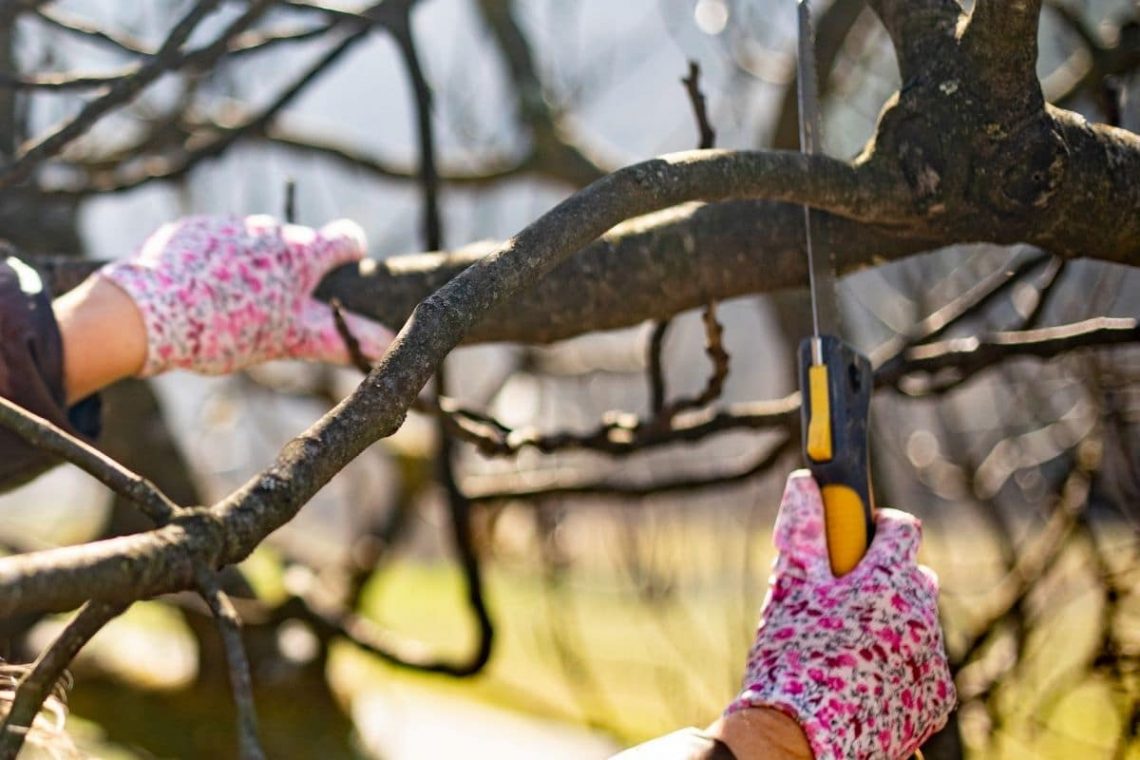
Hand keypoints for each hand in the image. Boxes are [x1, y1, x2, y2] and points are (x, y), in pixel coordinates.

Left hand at [99, 215, 392, 375]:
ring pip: (257, 243)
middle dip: (295, 269)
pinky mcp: (193, 229)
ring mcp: (231, 225)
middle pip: (298, 242)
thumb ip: (340, 340)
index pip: (346, 237)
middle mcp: (271, 229)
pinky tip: (199, 294)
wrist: (148, 313)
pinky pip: (217, 243)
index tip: (345, 266)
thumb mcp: (291, 340)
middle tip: (278, 305)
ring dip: (255, 266)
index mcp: (301, 252)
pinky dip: (217, 263)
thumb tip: (388, 345)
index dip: (350, 252)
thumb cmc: (229, 329)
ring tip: (230, 305)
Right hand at [727, 471, 954, 759]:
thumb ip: (803, 530)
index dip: (877, 524)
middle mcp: (922, 617)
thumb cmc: (790, 657)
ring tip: (846, 645)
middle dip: (884, 576)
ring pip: (919, 621)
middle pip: (914, 575)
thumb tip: (806, 482)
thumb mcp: (790, 586)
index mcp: (887, 581)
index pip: (904, 528)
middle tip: (843, 595)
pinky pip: (924, 664)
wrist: (801, 739)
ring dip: (892, 621)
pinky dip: (900, 663)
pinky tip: (862, 675)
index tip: (856, 534)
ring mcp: (933, 660)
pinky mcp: (937, 698)